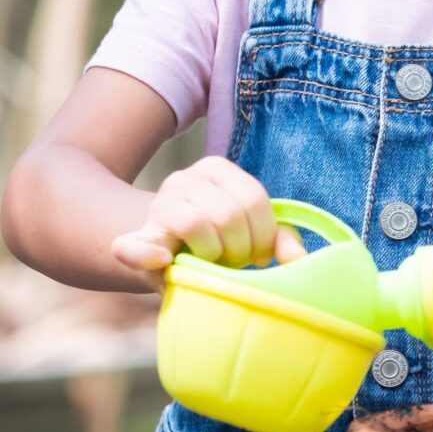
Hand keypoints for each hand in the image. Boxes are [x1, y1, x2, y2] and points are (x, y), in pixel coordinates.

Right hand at [110, 156, 304, 284]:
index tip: (258, 255)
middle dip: (239, 248)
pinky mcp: (135, 237)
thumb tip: (298, 258)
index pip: (254, 199)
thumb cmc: (217, 240)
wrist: (166, 251)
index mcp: (217, 169)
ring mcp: (158, 205)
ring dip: (211, 254)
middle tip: (234, 261)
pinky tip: (165, 261)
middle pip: (229, 214)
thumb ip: (278, 239)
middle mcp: (185, 178)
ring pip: (196, 224)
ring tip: (212, 262)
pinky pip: (138, 246)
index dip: (263, 236)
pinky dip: (149, 256)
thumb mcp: (249, 232)